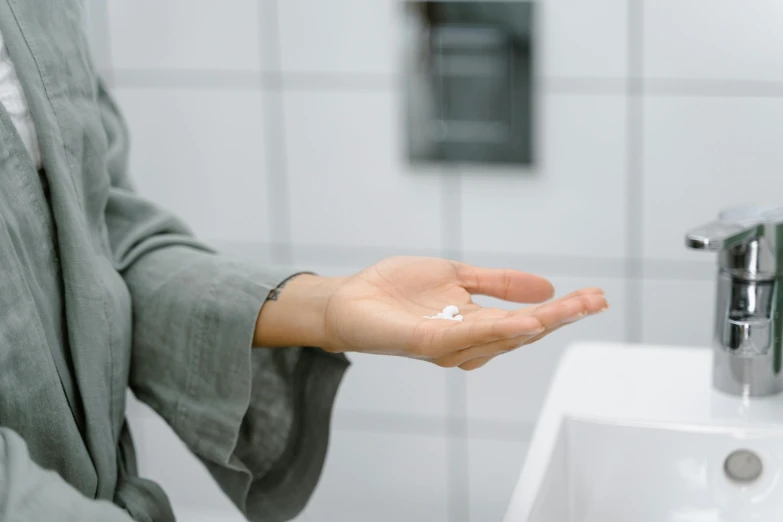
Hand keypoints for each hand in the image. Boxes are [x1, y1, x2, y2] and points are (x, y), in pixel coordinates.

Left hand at [254, 256, 607, 369]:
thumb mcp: (457, 277)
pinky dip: (497, 332)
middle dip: (561, 317)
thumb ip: (499, 283)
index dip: (562, 311)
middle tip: (596, 301)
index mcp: (477, 325)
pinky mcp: (425, 341)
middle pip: (522, 333)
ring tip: (567, 310)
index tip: (595, 297)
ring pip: (500, 337)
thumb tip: (547, 286)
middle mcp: (467, 342)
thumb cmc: (396, 292)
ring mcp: (447, 345)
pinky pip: (466, 339)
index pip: (528, 320)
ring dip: (537, 325)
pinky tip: (523, 322)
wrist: (350, 299)